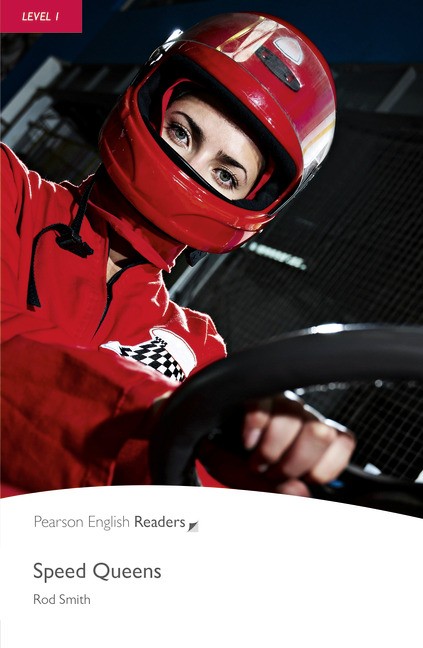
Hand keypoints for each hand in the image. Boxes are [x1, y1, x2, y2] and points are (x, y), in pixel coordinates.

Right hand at [198, 393, 355, 495]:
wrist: (200, 441)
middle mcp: (300, 414)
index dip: (322, 468)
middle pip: (321, 432)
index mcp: (312, 437)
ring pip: (293, 419)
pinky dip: (254, 429)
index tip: (301, 480)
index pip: (343, 441)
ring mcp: (277, 399)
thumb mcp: (259, 487)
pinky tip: (245, 441)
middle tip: (272, 473)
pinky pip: (262, 405)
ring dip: (270, 450)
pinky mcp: (252, 391)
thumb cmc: (235, 461)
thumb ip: (280, 494)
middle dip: (293, 463)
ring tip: (254, 461)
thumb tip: (301, 492)